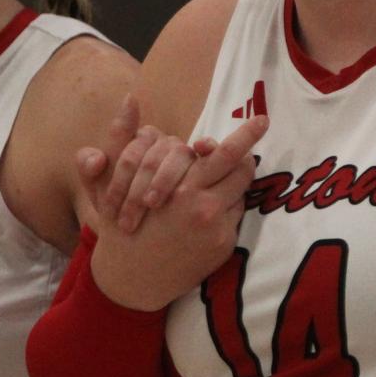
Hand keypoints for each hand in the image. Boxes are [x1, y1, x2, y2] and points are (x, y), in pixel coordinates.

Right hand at [85, 105, 267, 311]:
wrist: (131, 279)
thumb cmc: (120, 225)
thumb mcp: (112, 181)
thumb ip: (121, 136)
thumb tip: (130, 97)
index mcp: (179, 186)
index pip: (225, 153)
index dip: (244, 136)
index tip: (262, 119)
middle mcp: (202, 205)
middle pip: (242, 166)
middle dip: (252, 142)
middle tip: (264, 123)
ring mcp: (216, 228)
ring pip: (242, 189)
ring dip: (238, 176)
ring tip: (232, 170)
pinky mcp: (223, 246)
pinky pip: (235, 214)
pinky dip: (228, 205)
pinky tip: (213, 207)